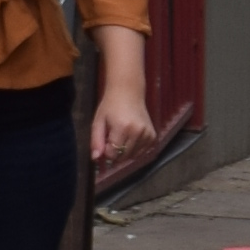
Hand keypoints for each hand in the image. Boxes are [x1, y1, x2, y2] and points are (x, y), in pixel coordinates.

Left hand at [87, 33, 157, 180]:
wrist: (128, 88)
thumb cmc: (108, 105)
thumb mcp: (97, 123)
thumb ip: (96, 142)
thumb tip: (97, 161)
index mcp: (122, 128)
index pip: (111, 155)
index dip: (104, 156)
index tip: (101, 153)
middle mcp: (137, 131)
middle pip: (121, 157)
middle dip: (113, 153)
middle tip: (110, 138)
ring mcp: (147, 132)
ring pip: (131, 155)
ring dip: (123, 150)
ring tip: (119, 133)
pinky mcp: (152, 134)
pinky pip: (141, 150)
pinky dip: (133, 146)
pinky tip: (128, 133)